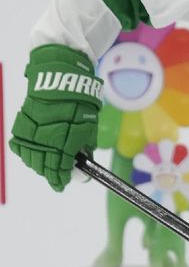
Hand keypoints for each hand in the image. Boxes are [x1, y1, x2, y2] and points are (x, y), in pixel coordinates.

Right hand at [9, 45, 102, 191]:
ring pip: (30, 158)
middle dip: (50, 176)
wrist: (61, 82)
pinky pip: (20, 146)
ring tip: (45, 169)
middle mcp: (45, 140)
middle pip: (43, 166)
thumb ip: (85, 149)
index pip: (59, 168)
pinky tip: (32, 156)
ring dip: (38, 167)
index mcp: (64, 143)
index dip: (61, 179)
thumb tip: (83, 163)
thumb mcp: (89, 128)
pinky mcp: (21, 125)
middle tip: (55, 180)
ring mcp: (31, 133)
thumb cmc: (79, 105)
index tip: (62, 185)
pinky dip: (26, 154)